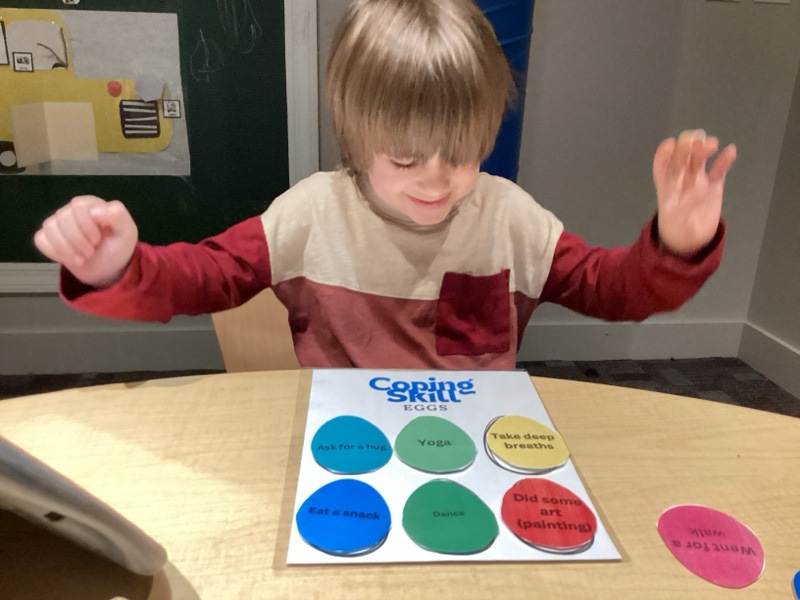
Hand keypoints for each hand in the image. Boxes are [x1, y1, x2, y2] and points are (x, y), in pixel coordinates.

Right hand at [34, 196, 138, 287]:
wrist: (108, 269)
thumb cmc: (118, 247)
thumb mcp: (127, 232)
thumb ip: (119, 216)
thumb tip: (96, 210)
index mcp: (90, 204)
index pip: (77, 206)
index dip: (86, 226)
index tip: (97, 240)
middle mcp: (71, 210)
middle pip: (62, 218)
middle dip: (78, 240)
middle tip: (91, 251)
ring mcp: (57, 223)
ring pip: (49, 229)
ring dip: (67, 249)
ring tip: (83, 257)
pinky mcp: (47, 237)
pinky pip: (41, 240)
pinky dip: (56, 253)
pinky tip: (71, 258)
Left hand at [653, 129, 736, 255]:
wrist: (689, 240)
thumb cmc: (675, 227)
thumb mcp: (674, 216)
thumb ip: (682, 202)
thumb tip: (694, 187)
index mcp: (665, 184)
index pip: (662, 163)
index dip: (665, 153)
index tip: (671, 145)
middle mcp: (680, 178)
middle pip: (682, 157)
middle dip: (687, 147)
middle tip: (696, 141)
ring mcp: (698, 180)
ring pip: (700, 160)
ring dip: (704, 149)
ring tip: (712, 144)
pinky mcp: (713, 185)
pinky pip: (718, 170)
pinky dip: (724, 160)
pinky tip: (730, 151)